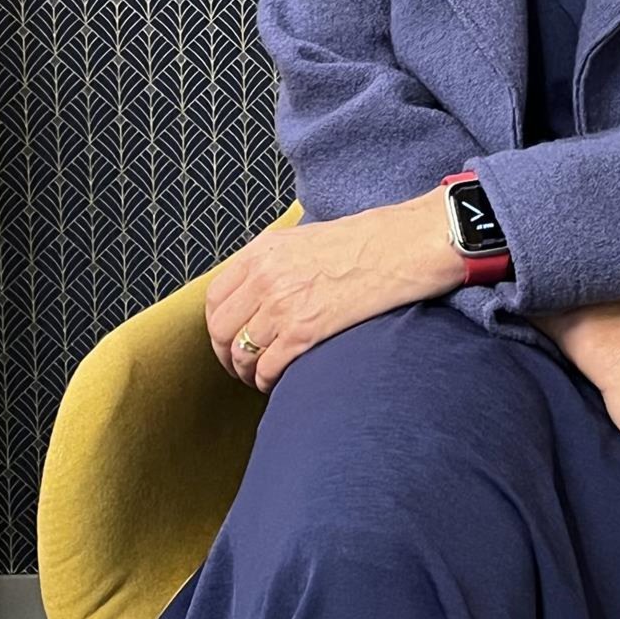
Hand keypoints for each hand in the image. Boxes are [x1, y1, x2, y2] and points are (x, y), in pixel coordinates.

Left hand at [204, 189, 464, 393]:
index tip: (230, 337)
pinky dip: (267, 381)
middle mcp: (266, 277)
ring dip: (247, 371)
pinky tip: (279, 381)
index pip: (215, 297)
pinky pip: (267, 368)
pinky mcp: (304, 331)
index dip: (219, 325)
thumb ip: (276, 261)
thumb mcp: (308, 237)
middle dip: (228, 354)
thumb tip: (258, 289)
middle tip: (242, 364)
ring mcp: (283, 305)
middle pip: (222, 330)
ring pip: (241, 354)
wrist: (404, 245)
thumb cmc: (368, 240)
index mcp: (264, 251)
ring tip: (261, 375)